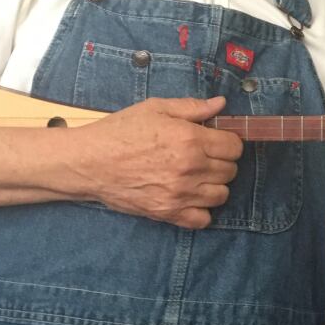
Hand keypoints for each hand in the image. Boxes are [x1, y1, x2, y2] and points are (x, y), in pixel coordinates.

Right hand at [69, 95, 242, 227]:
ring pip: (221, 196)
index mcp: (190, 139)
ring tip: (197, 177)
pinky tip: (189, 197)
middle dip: (222, 162)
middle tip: (204, 157)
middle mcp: (190, 168)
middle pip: (230, 171)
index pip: (235, 147)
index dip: (229, 142)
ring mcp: (180, 194)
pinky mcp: (168, 213)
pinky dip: (201, 211)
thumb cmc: (120, 131)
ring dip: (214, 185)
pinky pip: (203, 220)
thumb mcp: (156, 108)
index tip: (217, 141)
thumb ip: (192, 107)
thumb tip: (221, 104)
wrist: (89, 162)